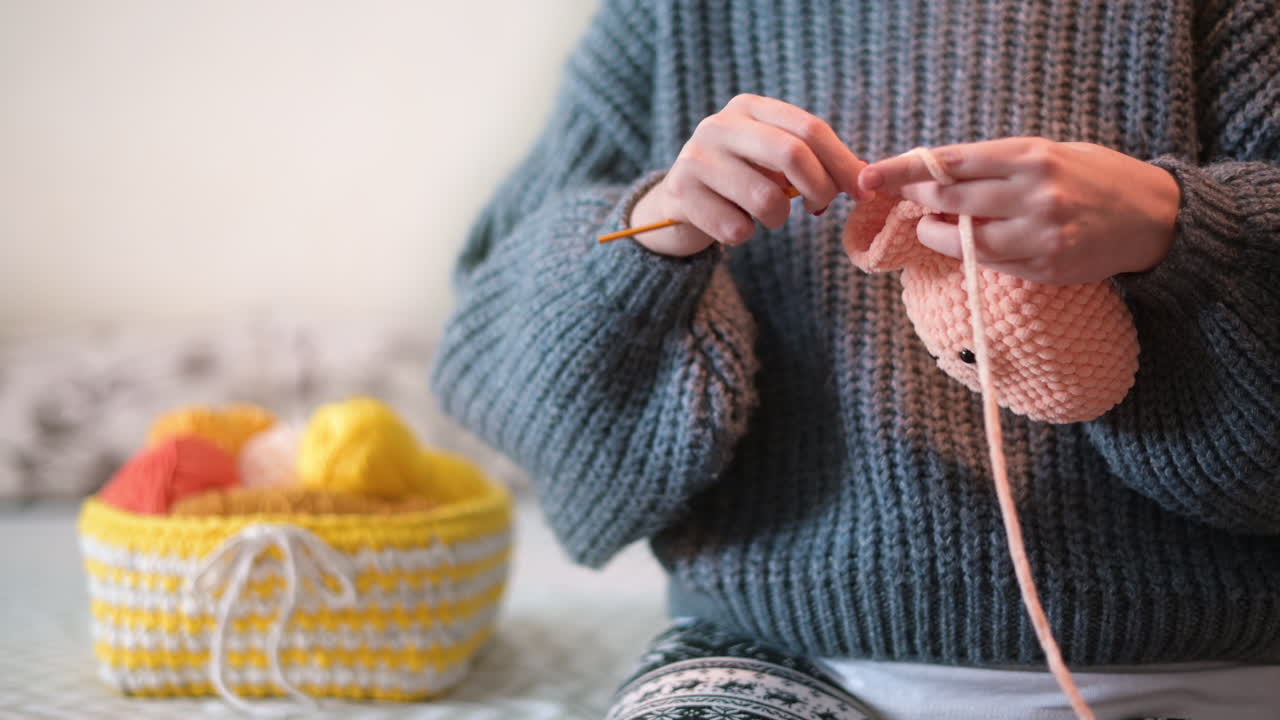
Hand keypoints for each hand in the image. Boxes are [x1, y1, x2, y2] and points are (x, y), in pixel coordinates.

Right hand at [630, 94, 867, 256]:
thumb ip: (815, 160)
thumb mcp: (773, 159)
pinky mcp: (681, 195)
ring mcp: (695, 158)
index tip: (863, 191)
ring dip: (778, 218)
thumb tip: (866, 176)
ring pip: (766, 199)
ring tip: (766, 216)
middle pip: (791, 154)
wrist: (677, 203)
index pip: (808, 128)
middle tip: (821, 207)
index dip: (842, 162)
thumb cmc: (740, 179)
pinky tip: (732, 224)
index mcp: (748, 107)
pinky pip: (737, 229)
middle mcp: (719, 125)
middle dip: (819, 188)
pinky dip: (745, 235)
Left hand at [857, 137, 1180, 284]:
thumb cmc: (1093, 177)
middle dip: (914, 200)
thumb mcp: (1047, 153)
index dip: (904, 170)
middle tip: (897, 199)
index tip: (871, 176)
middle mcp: (1034, 193)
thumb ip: (994, 165)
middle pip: (948, 200)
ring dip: (935, 233)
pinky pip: (989, 262)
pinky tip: (969, 243)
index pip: (950, 162)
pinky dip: (969, 252)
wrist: (1154, 216)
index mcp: (1030, 156)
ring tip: (934, 225)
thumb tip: (933, 173)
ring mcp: (1040, 234)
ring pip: (962, 240)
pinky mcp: (1045, 267)